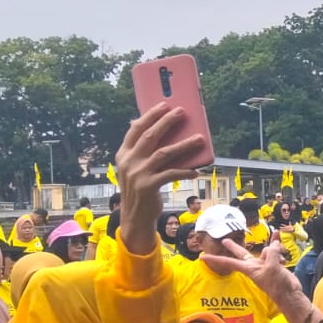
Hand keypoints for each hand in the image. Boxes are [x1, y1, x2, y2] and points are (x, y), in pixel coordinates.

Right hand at [114, 105, 203, 254]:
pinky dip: (185, 171)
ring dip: (184, 144)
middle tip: (181, 112)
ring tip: (199, 138)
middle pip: (150, 136)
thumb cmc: (140, 189)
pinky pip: (171, 174)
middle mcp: (128, 162)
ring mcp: (137, 174)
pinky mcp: (148, 186)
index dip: (150, 115)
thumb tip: (157, 129)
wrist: (134, 217)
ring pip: (164, 153)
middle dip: (167, 122)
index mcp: (123, 154)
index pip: (135, 129)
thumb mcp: (134, 168)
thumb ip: (142, 151)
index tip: (163, 105)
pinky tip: (196, 170)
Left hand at [201, 238, 300, 308]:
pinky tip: (281, 247)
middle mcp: (255, 265)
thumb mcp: (272, 268)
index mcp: (249, 268)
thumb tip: (274, 243)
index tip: (202, 257)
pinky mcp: (275, 264)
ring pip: (265, 249)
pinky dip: (278, 247)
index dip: (215, 259)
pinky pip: (275, 251)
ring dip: (272, 247)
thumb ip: (272, 254)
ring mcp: (265, 264)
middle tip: (224, 240)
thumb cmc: (277, 285)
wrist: (290, 294)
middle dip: (234, 246)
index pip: (228, 262)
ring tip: (278, 246)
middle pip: (242, 253)